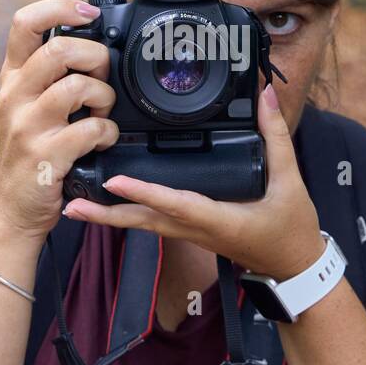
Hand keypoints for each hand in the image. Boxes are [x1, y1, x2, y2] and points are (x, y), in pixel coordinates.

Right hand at [0, 0, 119, 244]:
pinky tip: (103, 141)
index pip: (24, 22)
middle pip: (59, 50)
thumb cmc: (31, 153)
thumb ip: (50, 75)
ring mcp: (27, 126)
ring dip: (104, 98)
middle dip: (95, 58)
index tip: (89, 14)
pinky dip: (108, 134)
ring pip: (77, 88)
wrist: (12, 210)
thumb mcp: (27, 106)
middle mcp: (14, 97)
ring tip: (103, 114)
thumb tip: (95, 43)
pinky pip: (91, 130)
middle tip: (103, 77)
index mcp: (12, 78)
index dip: (60, 7)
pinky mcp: (46, 156)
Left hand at [63, 84, 324, 279]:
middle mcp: (197, 229)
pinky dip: (127, 215)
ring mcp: (191, 235)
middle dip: (106, 214)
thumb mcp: (289, 180)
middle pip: (144, 222)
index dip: (145, 193)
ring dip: (109, 217)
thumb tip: (265, 98)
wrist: (294, 266)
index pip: (176, 203)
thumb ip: (276, 136)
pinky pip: (152, 224)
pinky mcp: (190, 233)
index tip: (114, 182)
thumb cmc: (291, 227)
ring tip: (75, 205)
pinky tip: (107, 206)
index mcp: (219, 218)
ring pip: (143, 226)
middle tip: (71, 203)